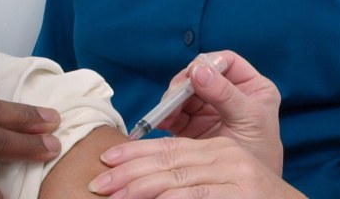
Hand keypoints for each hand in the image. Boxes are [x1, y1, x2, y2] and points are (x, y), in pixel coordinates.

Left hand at [89, 137, 301, 198]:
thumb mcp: (220, 183)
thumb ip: (189, 179)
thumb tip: (147, 186)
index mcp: (217, 148)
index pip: (168, 146)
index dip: (134, 152)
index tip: (106, 160)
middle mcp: (225, 155)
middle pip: (166, 160)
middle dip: (128, 173)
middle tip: (99, 183)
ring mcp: (234, 173)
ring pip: (176, 178)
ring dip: (140, 189)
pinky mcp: (241, 192)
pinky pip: (196, 196)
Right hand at [156, 51, 281, 173]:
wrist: (248, 191)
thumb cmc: (260, 153)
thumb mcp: (248, 120)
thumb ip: (226, 94)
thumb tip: (199, 69)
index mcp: (252, 87)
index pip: (227, 62)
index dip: (209, 63)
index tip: (195, 75)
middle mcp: (229, 94)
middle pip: (199, 75)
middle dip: (184, 84)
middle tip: (174, 96)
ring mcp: (209, 109)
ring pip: (184, 93)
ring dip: (172, 100)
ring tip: (166, 113)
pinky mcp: (193, 125)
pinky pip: (174, 113)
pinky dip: (166, 115)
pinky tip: (163, 122)